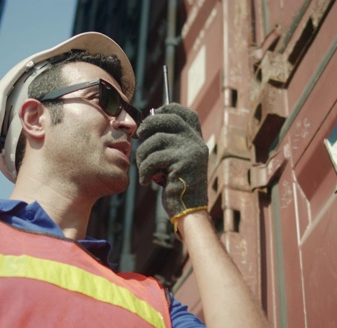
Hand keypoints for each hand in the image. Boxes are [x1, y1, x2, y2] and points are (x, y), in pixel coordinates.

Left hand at [136, 103, 207, 220]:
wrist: (189, 210)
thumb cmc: (177, 187)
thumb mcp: (176, 161)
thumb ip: (170, 144)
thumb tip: (146, 126)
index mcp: (196, 140)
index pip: (186, 113)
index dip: (168, 109)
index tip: (153, 115)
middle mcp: (196, 142)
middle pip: (169, 118)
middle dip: (149, 125)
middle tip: (140, 137)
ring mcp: (191, 151)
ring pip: (156, 139)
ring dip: (143, 153)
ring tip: (142, 167)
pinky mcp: (182, 162)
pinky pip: (154, 158)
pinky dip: (144, 169)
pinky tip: (145, 181)